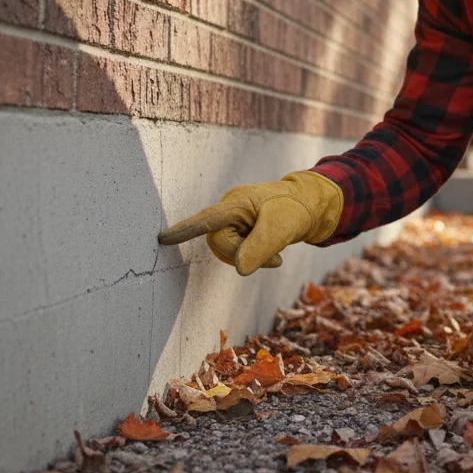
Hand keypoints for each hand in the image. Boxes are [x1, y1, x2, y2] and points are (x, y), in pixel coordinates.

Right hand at [156, 170, 342, 275]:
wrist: (309, 205)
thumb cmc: (295, 210)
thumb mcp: (283, 228)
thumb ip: (261, 247)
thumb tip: (240, 269)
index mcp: (238, 203)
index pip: (207, 219)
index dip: (185, 231)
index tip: (162, 239)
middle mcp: (230, 210)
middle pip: (219, 243)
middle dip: (242, 254)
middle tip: (274, 256)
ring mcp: (232, 220)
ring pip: (226, 251)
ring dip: (249, 258)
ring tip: (275, 253)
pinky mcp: (237, 230)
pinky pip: (235, 252)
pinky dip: (252, 258)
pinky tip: (271, 254)